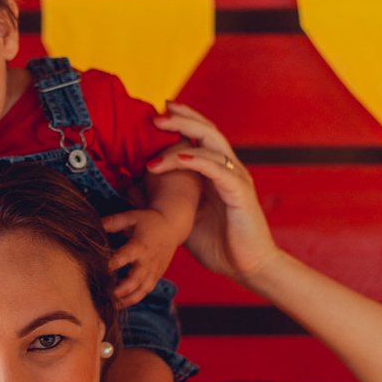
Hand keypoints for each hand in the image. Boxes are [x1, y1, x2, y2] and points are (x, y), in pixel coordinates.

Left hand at [101, 207, 184, 304]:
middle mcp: (148, 261)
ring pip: (141, 291)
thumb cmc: (149, 221)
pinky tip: (120, 303)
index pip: (125, 257)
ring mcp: (154, 271)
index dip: (112, 264)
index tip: (98, 270)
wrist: (172, 227)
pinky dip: (133, 299)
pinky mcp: (156, 276)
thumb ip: (113, 221)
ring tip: (110, 305)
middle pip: (135, 281)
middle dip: (119, 290)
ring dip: (126, 300)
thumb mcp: (131, 217)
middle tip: (103, 295)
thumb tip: (93, 225)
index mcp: (141, 246)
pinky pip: (145, 291)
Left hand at [148, 102, 280, 283]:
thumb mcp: (184, 218)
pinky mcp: (240, 193)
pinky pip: (218, 170)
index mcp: (216, 174)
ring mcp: (236, 179)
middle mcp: (228, 171)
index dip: (181, 124)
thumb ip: (167, 200)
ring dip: (184, 134)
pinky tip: (179, 158)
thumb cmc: (218, 245)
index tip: (156, 117)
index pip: (199, 138)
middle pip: (207, 131)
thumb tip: (134, 190)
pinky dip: (198, 161)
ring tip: (160, 129)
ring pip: (212, 144)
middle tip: (157, 113)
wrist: (247, 269)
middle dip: (182, 118)